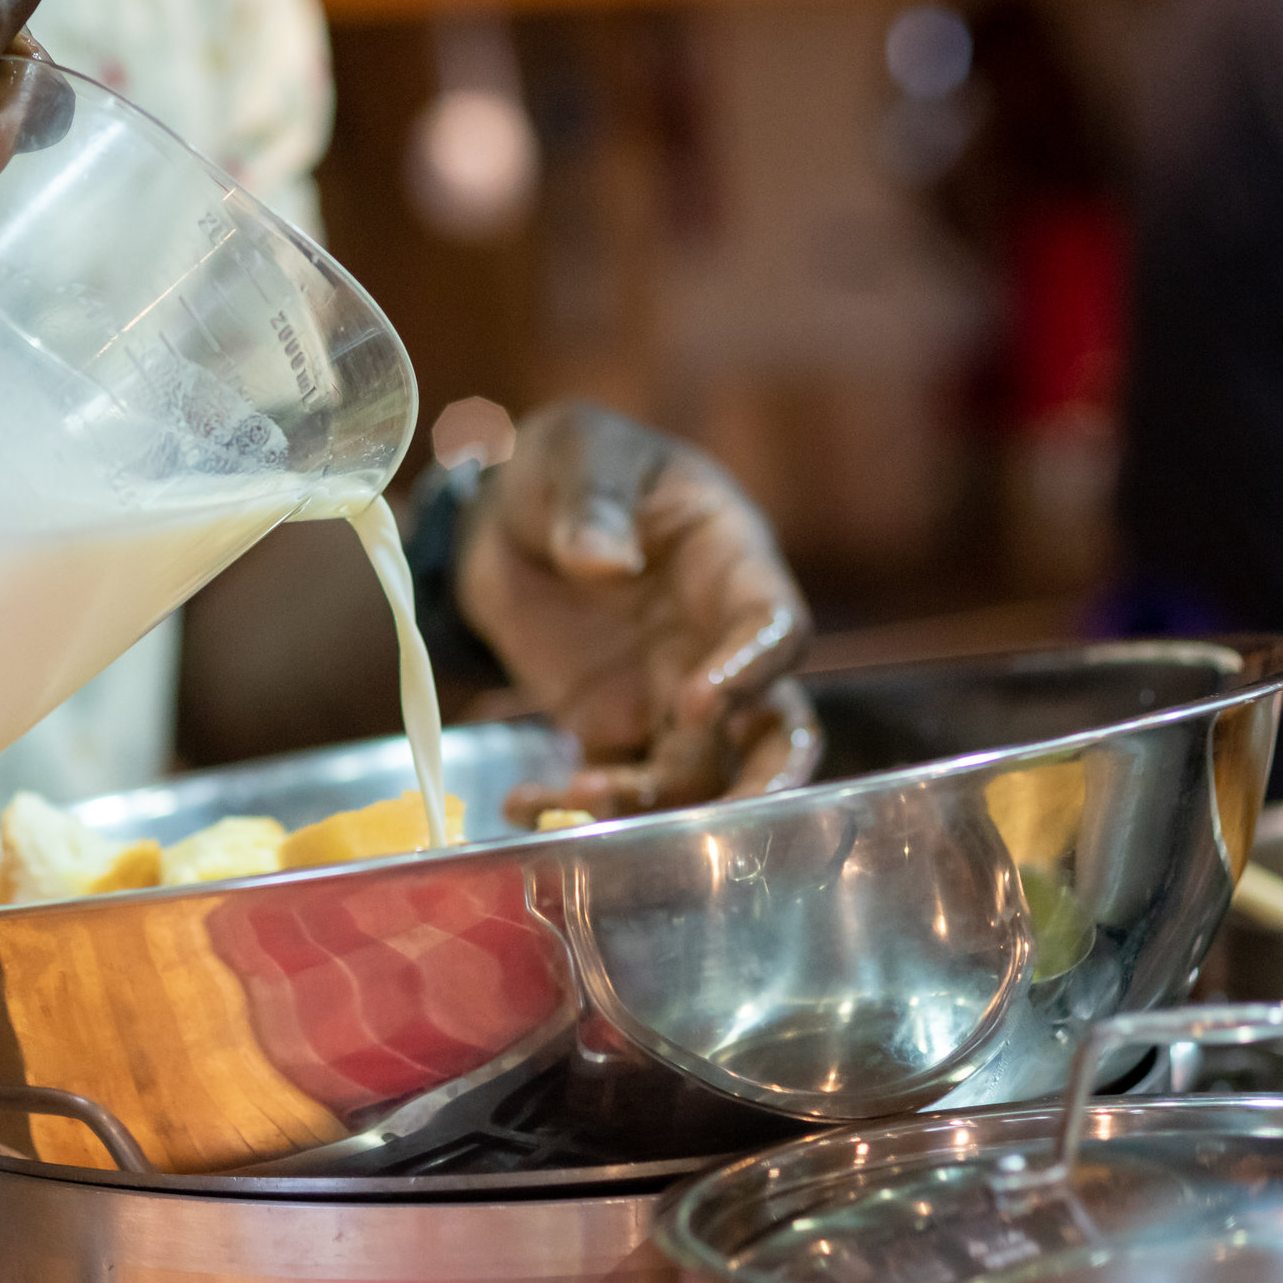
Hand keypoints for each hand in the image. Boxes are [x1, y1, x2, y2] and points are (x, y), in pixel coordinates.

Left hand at [454, 401, 820, 821]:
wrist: (508, 514)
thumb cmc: (570, 466)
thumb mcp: (577, 456)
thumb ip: (592, 503)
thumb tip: (605, 562)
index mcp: (731, 566)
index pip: (774, 628)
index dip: (752, 670)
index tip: (700, 701)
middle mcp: (715, 643)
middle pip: (772, 730)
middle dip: (763, 784)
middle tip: (724, 827)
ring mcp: (668, 695)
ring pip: (696, 776)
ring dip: (649, 804)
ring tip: (574, 798)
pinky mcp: (612, 728)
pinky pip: (612, 784)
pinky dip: (575, 807)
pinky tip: (524, 805)